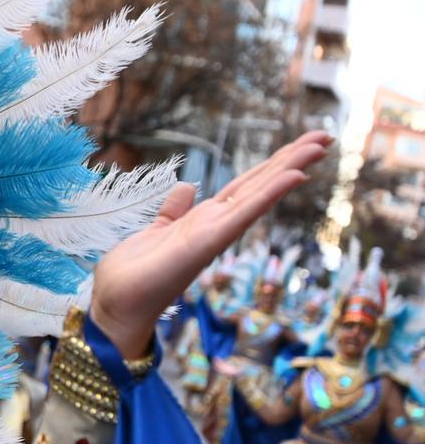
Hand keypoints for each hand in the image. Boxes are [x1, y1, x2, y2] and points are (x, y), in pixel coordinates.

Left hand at [89, 131, 331, 357]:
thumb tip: (187, 188)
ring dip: (290, 169)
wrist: (117, 304)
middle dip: (291, 161)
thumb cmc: (134, 276)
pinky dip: (270, 194)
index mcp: (204, 221)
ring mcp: (215, 234)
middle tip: (325, 138)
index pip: (245, 187)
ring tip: (320, 146)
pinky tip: (294, 177)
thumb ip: (173, 211)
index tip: (300, 145)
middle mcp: (216, 226)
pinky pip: (245, 213)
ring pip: (259, 194)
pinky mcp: (208, 241)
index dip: (271, 166)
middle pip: (259, 185)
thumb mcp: (155, 231)